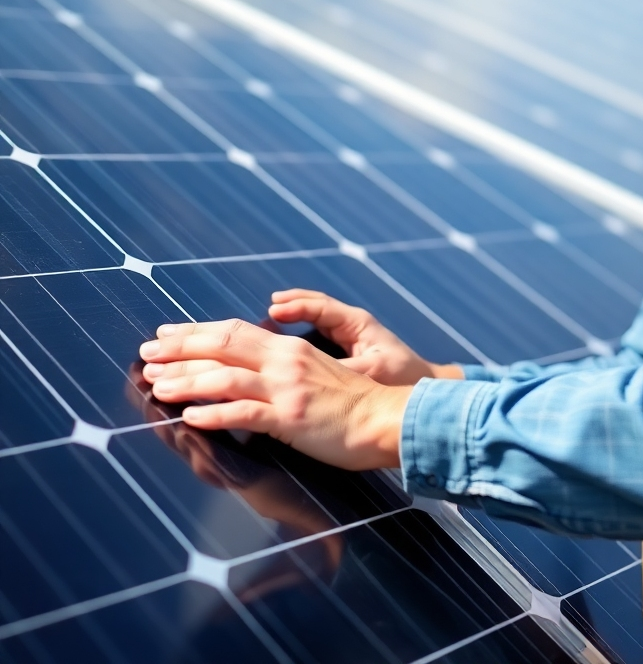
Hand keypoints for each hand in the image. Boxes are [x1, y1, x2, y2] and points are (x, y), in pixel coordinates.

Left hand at [139, 318, 410, 469]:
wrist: (388, 418)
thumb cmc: (355, 403)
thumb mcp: (318, 374)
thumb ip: (285, 369)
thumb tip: (252, 373)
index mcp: (290, 349)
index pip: (234, 331)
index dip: (196, 332)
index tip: (166, 334)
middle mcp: (285, 362)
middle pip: (223, 346)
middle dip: (180, 349)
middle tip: (146, 354)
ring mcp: (287, 389)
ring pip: (225, 377)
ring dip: (186, 380)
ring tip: (156, 386)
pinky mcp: (291, 417)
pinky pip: (245, 412)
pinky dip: (214, 413)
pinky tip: (189, 417)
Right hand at [267, 289, 463, 384]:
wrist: (423, 391)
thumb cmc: (404, 378)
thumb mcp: (374, 372)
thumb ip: (344, 370)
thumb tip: (314, 371)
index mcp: (358, 324)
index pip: (322, 306)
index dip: (296, 306)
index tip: (275, 308)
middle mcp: (353, 325)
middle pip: (316, 306)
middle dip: (292, 303)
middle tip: (270, 305)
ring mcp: (350, 336)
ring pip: (316, 319)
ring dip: (294, 315)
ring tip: (271, 315)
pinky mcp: (347, 350)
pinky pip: (319, 335)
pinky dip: (301, 333)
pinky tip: (286, 342)